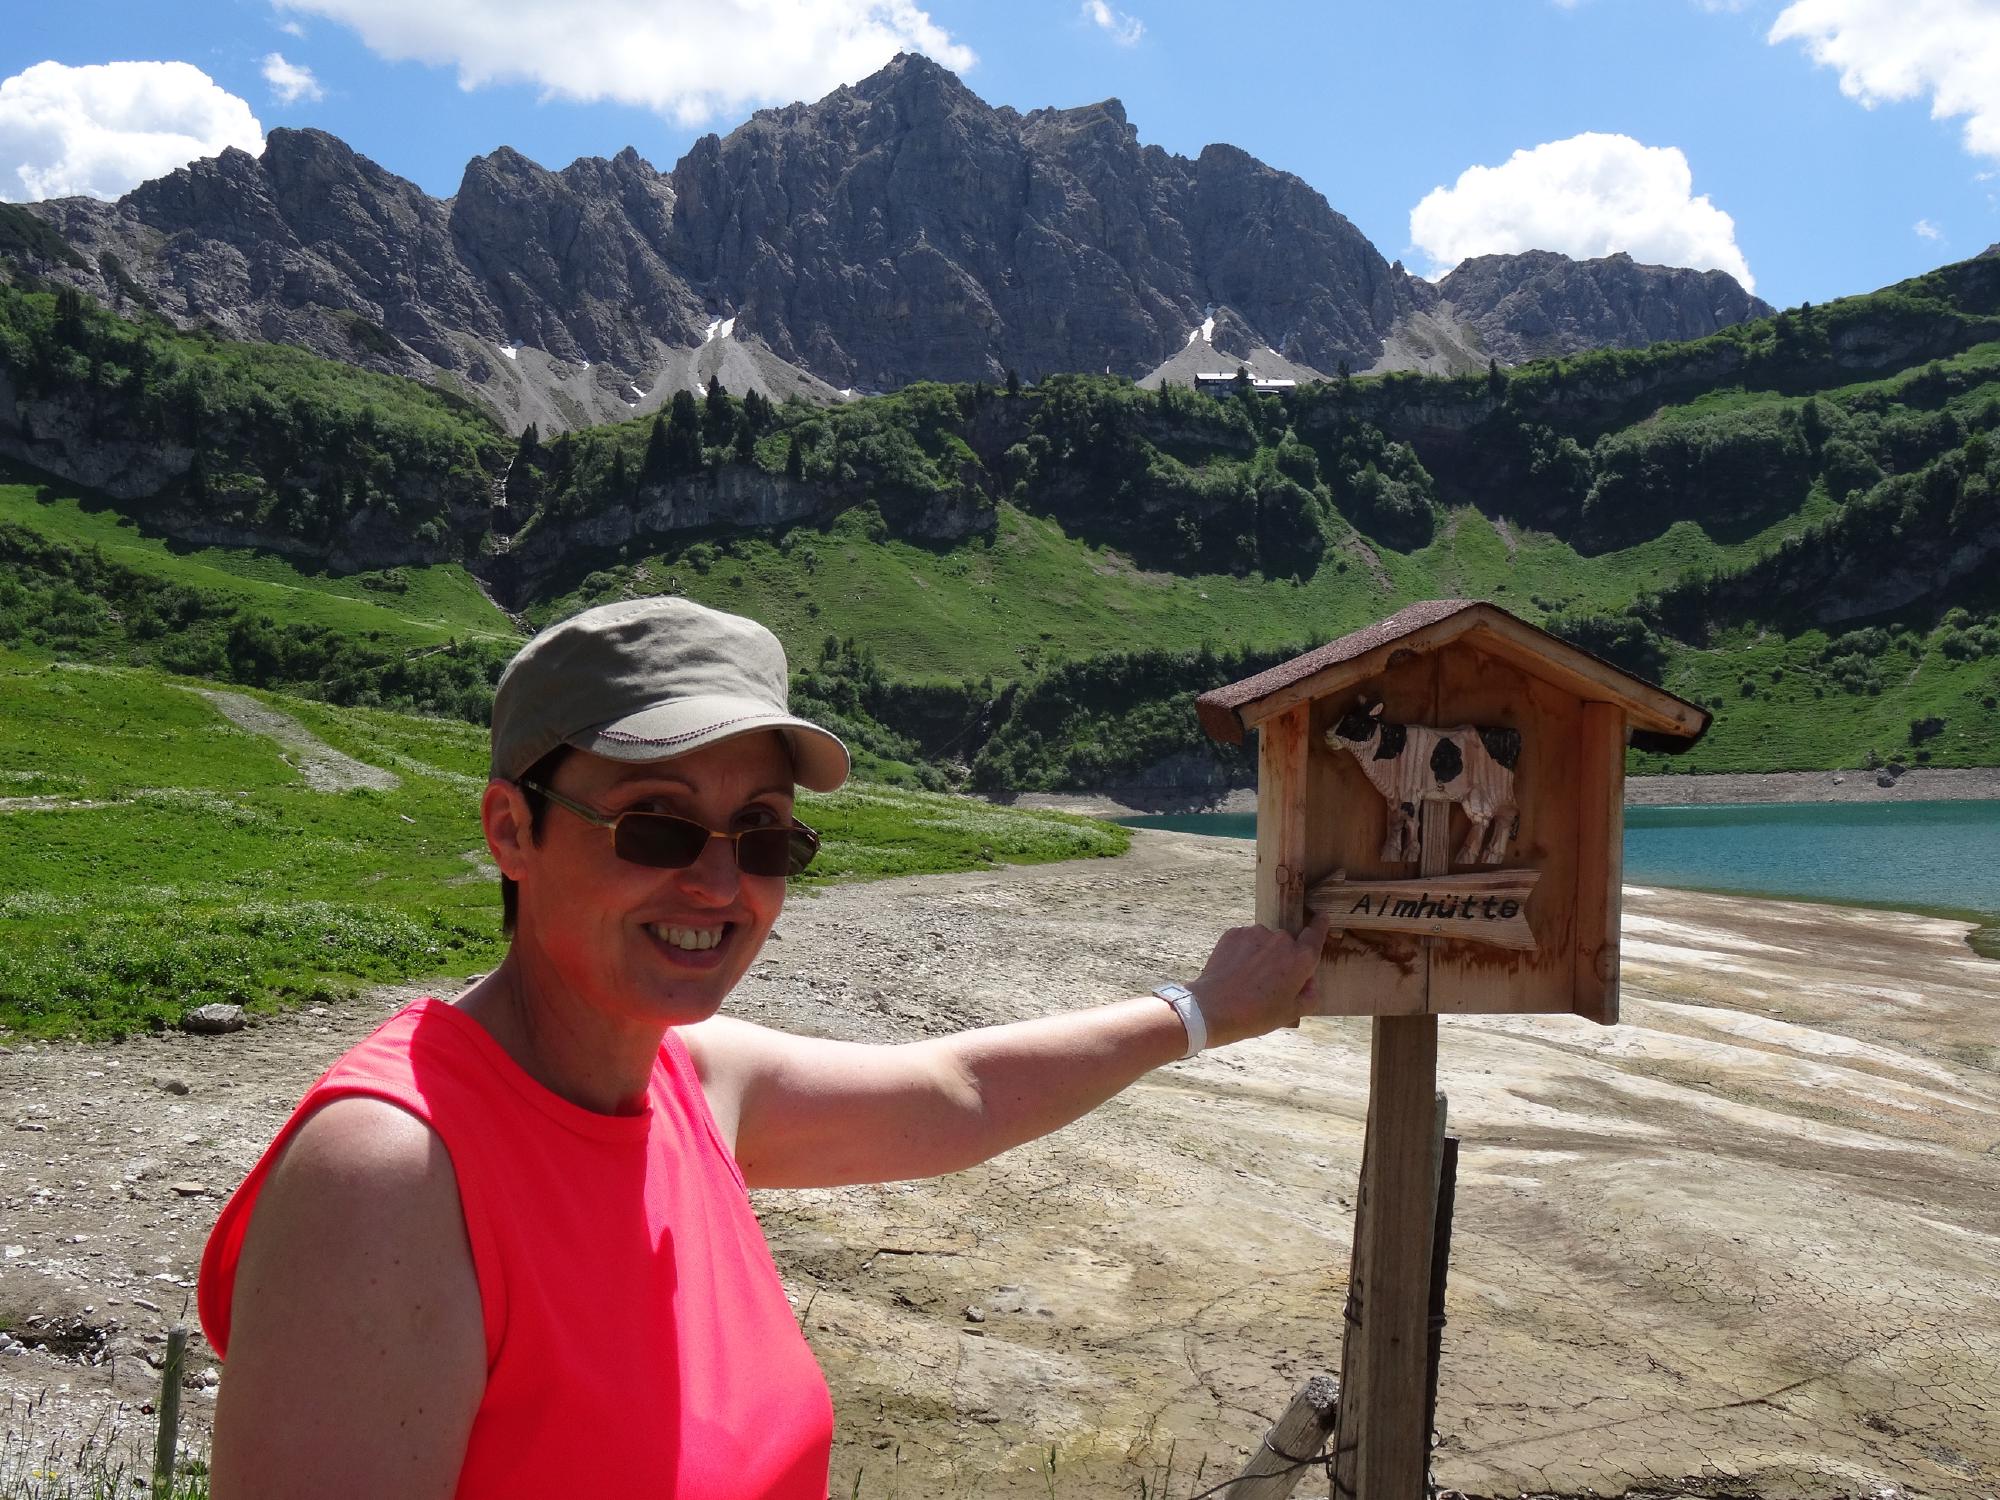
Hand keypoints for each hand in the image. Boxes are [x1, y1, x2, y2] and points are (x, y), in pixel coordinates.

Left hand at [1186, 913, 1332, 1048]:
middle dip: (1283, 957)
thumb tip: (1310, 982)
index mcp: (1301, 959)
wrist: (1213, 1008)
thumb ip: (1310, 995)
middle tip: (1270, 982)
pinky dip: (1244, 951)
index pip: (1316, 934)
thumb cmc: (1256, 1014)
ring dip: (1262, 954)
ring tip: (1249, 979)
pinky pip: (1245, 940)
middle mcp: (1281, 940)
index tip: (1322, 916)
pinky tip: (1236, 971)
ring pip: (1265, 941)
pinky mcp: (1234, 933)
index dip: (1320, 925)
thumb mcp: (1291, 1013)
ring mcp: (1256, 933)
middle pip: (1288, 943)